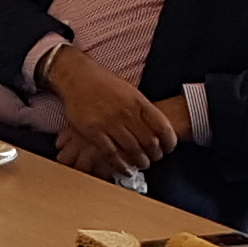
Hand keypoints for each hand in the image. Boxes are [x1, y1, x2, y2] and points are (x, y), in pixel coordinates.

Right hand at [44, 51, 182, 180]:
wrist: (78, 76)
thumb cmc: (104, 83)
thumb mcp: (130, 91)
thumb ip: (142, 109)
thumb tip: (157, 128)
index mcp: (139, 102)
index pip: (163, 127)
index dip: (169, 142)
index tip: (169, 148)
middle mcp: (126, 113)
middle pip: (149, 142)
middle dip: (156, 155)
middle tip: (155, 158)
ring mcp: (109, 123)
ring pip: (132, 151)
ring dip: (140, 162)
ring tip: (142, 164)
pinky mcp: (93, 132)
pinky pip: (111, 154)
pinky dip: (121, 166)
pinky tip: (126, 170)